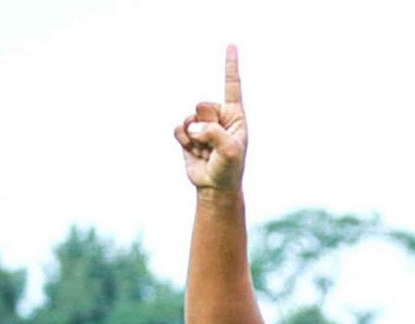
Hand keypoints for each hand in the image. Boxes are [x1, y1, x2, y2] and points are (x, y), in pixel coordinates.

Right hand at [174, 45, 247, 191]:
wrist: (215, 187)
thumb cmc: (229, 169)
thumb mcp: (230, 151)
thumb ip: (214, 134)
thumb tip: (193, 127)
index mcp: (235, 116)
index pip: (232, 86)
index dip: (230, 65)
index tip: (231, 44)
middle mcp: (219, 117)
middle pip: (203, 105)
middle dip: (206, 125)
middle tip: (213, 144)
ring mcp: (202, 125)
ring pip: (189, 117)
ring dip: (194, 137)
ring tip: (205, 150)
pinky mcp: (188, 135)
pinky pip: (178, 128)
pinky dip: (183, 140)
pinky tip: (193, 150)